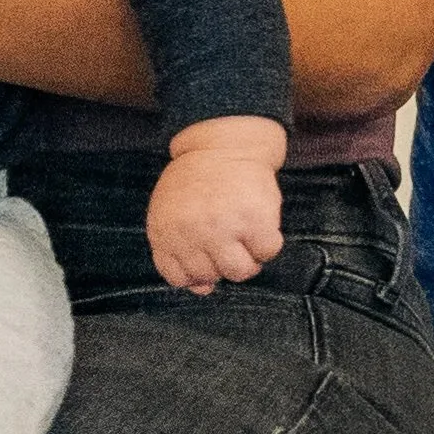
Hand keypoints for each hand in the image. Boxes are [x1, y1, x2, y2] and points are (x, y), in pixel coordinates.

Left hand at [146, 120, 290, 292]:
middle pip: (212, 276)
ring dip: (248, 258)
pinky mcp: (255, 219)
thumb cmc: (197, 182)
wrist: (222, 144)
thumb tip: (204, 289)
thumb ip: (178, 253)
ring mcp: (224, 228)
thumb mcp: (172, 215)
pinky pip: (268, 252)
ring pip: (241, 272)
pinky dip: (268, 243)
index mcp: (165, 233)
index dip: (196, 271)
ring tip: (246, 236)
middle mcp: (192, 234)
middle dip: (222, 261)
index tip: (205, 251)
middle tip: (228, 236)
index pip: (179, 277)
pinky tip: (260, 224)